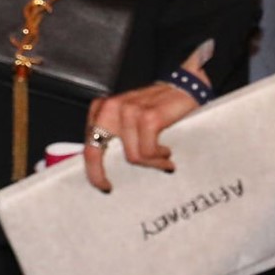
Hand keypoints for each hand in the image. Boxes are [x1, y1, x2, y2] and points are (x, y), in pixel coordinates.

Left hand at [82, 51, 205, 191]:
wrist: (187, 87)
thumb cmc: (161, 107)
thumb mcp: (131, 119)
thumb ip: (117, 136)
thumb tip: (107, 167)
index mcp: (101, 109)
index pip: (88, 145)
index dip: (92, 170)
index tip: (102, 185)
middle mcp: (110, 107)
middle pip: (95, 152)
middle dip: (101, 174)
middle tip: (110, 187)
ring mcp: (128, 111)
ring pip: (132, 156)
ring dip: (151, 163)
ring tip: (163, 160)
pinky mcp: (147, 117)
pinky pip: (149, 151)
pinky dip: (160, 157)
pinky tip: (167, 152)